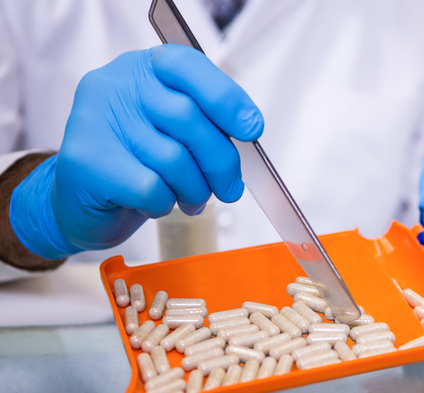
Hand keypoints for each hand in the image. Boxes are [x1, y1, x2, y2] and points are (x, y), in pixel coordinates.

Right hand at [10, 45, 262, 258]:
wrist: (79, 202)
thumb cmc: (136, 164)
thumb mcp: (173, 133)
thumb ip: (205, 124)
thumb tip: (249, 129)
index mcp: (141, 70)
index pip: (187, 66)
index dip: (226, 98)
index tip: (252, 128)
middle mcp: (115, 86)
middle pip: (188, 117)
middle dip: (220, 161)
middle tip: (229, 189)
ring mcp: (95, 120)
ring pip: (173, 159)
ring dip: (194, 189)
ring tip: (191, 200)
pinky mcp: (87, 161)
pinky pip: (151, 187)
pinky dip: (164, 203)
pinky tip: (157, 204)